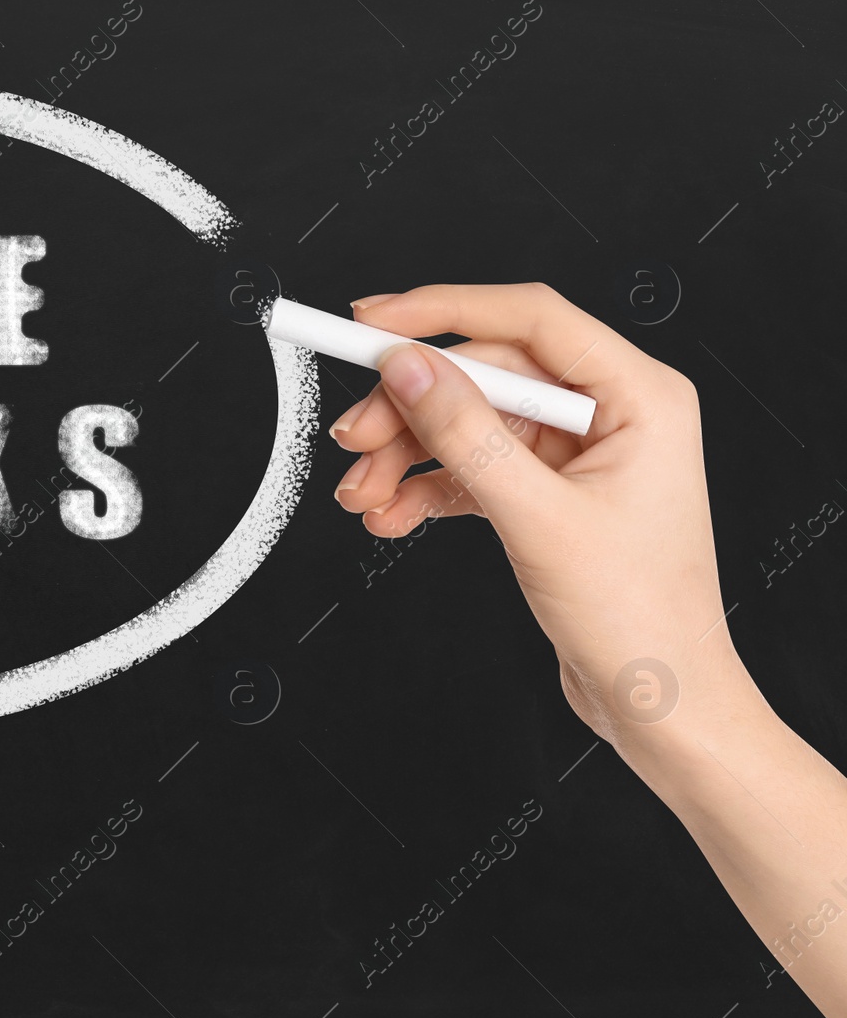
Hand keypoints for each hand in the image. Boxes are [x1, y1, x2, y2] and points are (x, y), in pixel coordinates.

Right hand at [328, 283, 757, 741]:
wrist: (662, 706)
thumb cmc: (642, 620)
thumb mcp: (540, 519)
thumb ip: (468, 436)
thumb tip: (411, 368)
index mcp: (638, 396)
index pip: (529, 319)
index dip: (443, 311)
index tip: (374, 322)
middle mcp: (609, 414)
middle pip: (485, 376)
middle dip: (410, 409)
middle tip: (354, 439)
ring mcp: (575, 456)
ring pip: (468, 424)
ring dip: (406, 457)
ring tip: (363, 494)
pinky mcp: (546, 495)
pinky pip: (470, 469)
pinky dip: (424, 490)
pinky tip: (390, 516)